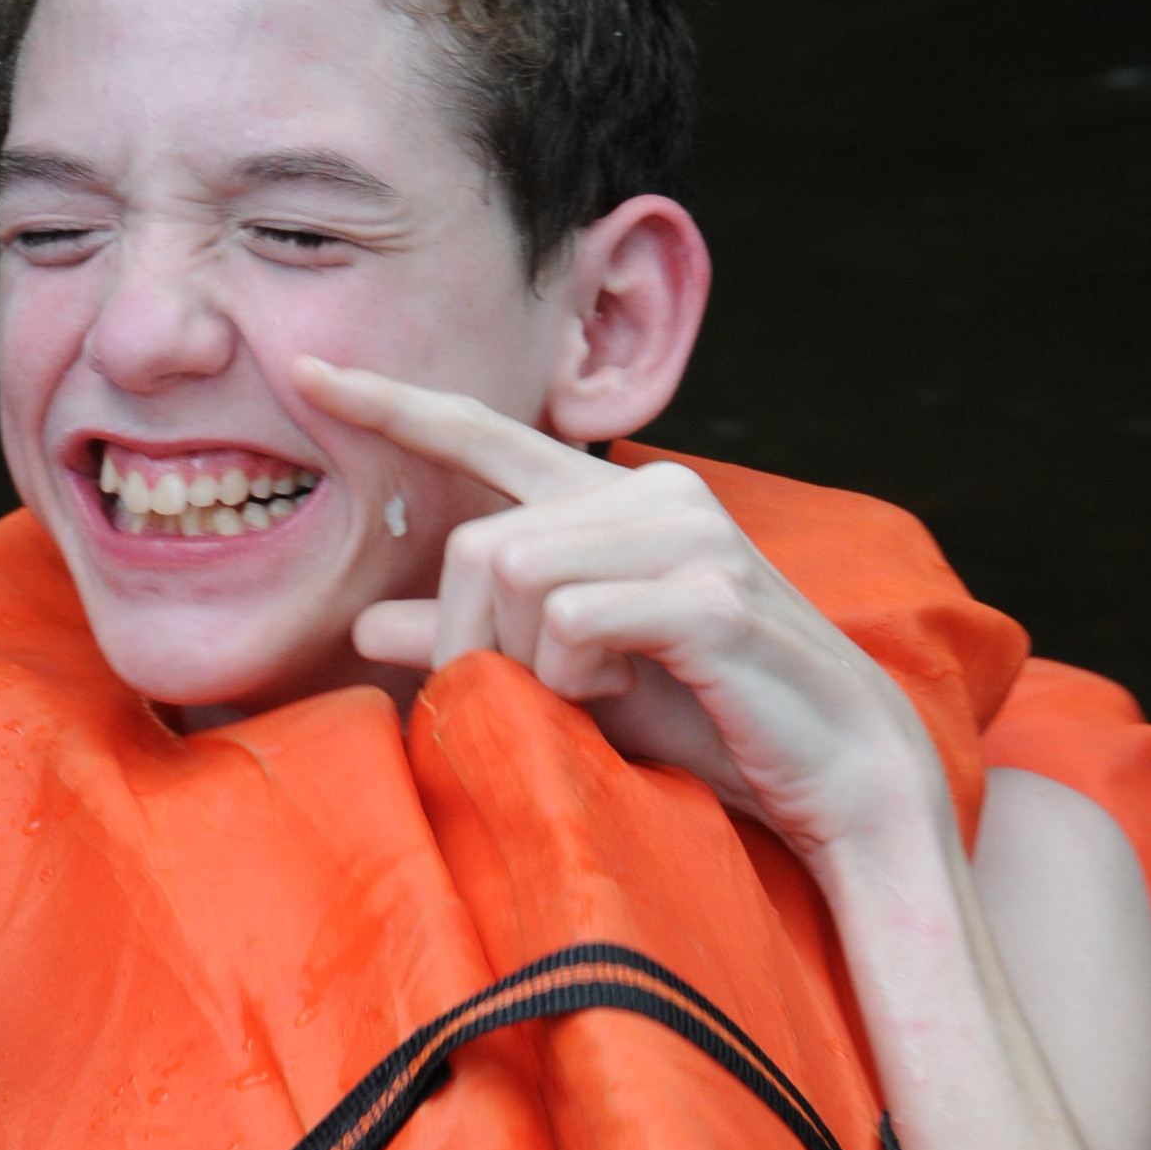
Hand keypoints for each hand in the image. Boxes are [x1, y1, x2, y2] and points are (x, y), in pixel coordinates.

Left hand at [295, 356, 949, 864]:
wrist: (842, 777)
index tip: (309, 372)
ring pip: (515, 576)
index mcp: (614, 500)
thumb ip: (476, 636)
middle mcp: (654, 494)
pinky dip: (567, 680)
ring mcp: (689, 535)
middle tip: (508, 698)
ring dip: (524, 664)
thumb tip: (368, 627)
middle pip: (477, 544)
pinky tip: (612, 702)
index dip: (394, 404)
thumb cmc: (705, 718)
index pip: (487, 432)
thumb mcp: (567, 676)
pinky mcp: (710, 593)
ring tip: (582, 700)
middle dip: (464, 637)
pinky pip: (569, 622)